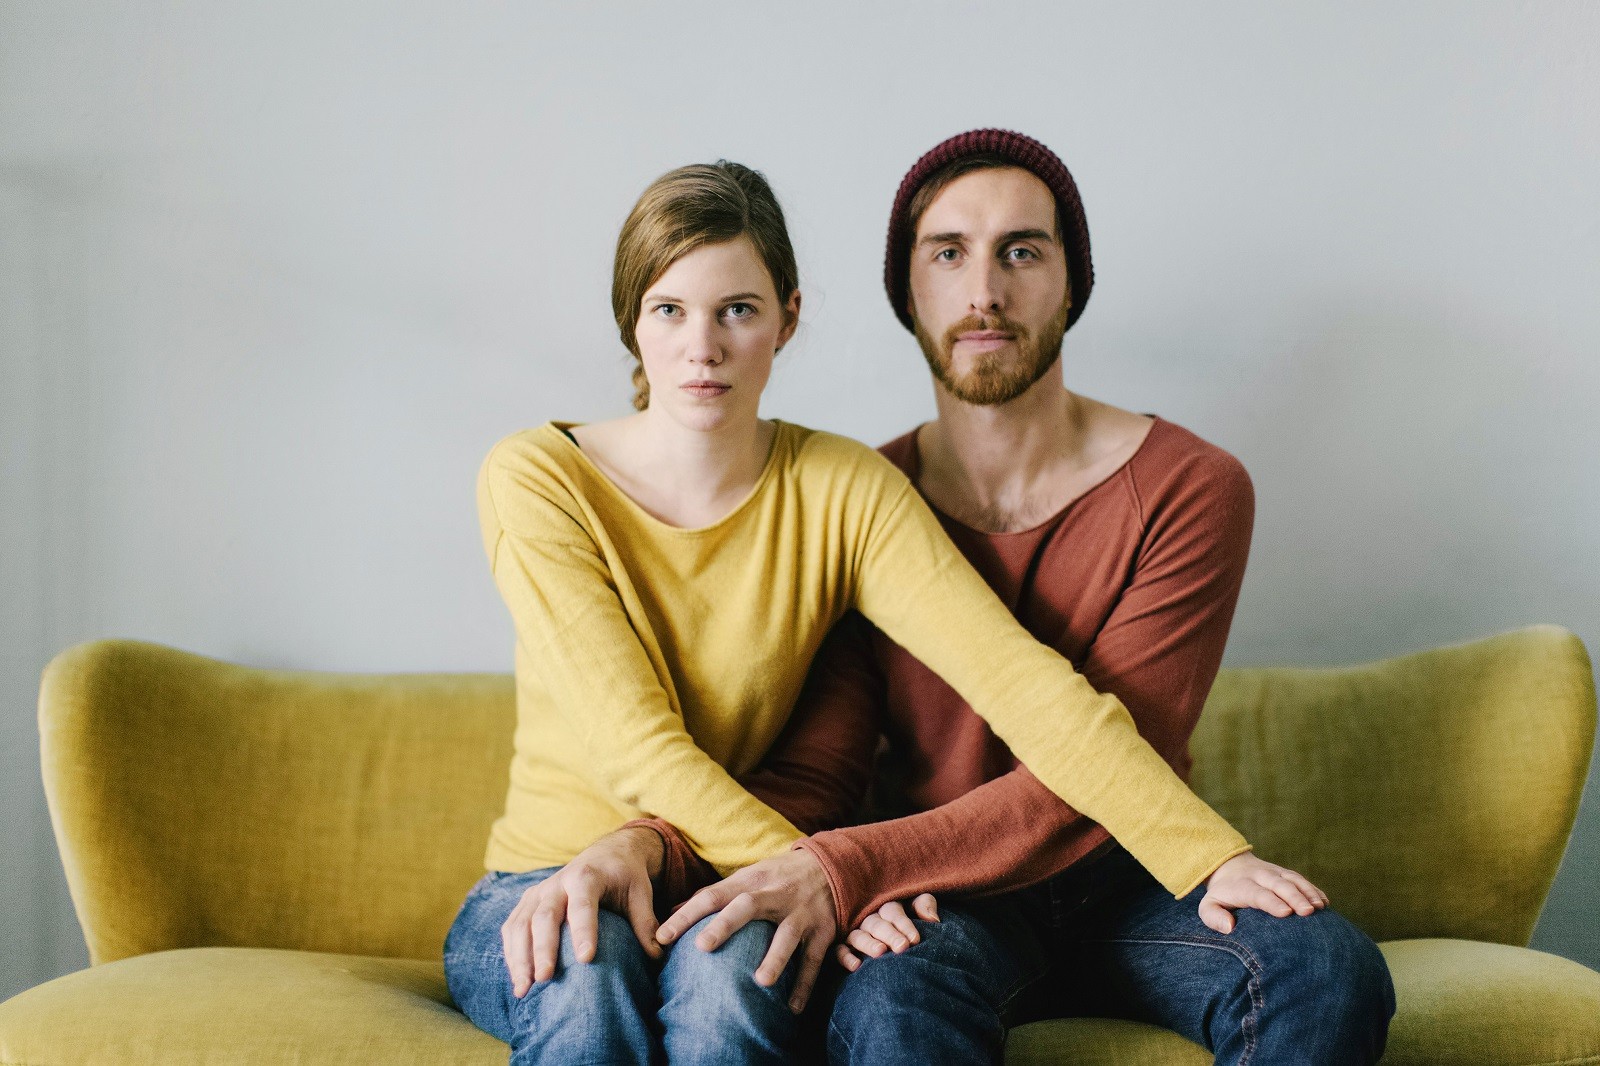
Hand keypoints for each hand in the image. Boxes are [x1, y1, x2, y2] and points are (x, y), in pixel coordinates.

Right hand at [500, 826, 664, 996]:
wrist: (606, 852)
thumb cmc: (625, 876)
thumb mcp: (640, 892)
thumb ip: (645, 922)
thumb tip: (657, 955)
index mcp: (587, 876)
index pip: (583, 904)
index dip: (583, 930)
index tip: (585, 959)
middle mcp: (557, 882)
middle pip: (545, 915)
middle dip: (543, 948)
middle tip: (545, 979)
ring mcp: (539, 891)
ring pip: (521, 923)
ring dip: (520, 957)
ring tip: (524, 989)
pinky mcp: (528, 901)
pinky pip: (512, 927)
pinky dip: (511, 953)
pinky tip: (518, 979)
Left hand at [656, 848, 835, 1013]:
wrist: (829, 865)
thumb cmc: (776, 877)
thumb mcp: (747, 877)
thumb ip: (714, 895)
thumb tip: (671, 910)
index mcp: (750, 882)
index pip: (712, 895)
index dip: (686, 915)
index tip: (661, 937)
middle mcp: (774, 895)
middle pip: (747, 907)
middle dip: (724, 925)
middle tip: (702, 946)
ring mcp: (800, 913)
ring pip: (786, 935)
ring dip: (775, 959)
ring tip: (761, 982)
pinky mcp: (822, 930)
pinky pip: (813, 959)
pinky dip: (805, 984)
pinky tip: (793, 1008)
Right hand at [835, 894, 938, 971]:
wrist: (896, 945)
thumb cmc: (909, 925)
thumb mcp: (916, 909)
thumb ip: (924, 905)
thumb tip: (933, 919)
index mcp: (886, 906)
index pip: (893, 912)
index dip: (904, 925)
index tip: (915, 940)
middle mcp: (868, 918)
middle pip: (876, 924)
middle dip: (889, 935)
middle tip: (902, 947)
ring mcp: (853, 932)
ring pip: (858, 936)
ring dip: (868, 943)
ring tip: (880, 952)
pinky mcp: (842, 947)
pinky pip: (839, 950)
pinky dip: (845, 957)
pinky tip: (856, 966)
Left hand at [1199, 850, 1328, 934]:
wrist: (1228, 866)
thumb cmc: (1221, 895)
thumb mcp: (1208, 906)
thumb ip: (1213, 917)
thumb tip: (1230, 927)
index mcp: (1242, 886)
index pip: (1258, 893)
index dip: (1272, 902)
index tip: (1286, 913)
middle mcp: (1260, 876)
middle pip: (1279, 884)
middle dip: (1295, 896)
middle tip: (1308, 912)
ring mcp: (1275, 873)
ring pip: (1293, 879)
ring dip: (1308, 892)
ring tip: (1321, 907)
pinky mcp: (1285, 873)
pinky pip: (1301, 879)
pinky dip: (1313, 890)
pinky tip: (1325, 903)